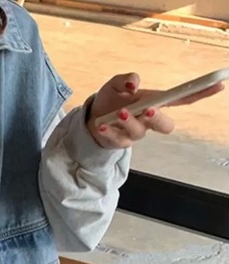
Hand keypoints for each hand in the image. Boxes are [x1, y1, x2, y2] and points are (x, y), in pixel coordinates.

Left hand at [87, 72, 224, 148]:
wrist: (89, 118)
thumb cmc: (110, 100)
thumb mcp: (115, 83)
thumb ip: (125, 78)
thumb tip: (133, 84)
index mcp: (156, 102)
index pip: (182, 99)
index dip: (200, 93)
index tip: (219, 84)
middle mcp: (149, 120)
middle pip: (166, 126)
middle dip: (159, 118)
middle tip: (149, 108)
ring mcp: (135, 134)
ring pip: (140, 132)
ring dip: (130, 122)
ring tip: (118, 113)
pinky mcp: (120, 143)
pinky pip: (118, 140)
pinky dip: (109, 131)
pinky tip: (101, 124)